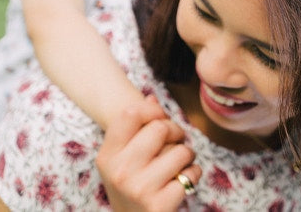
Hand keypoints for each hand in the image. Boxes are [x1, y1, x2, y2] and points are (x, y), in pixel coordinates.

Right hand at [96, 96, 200, 210]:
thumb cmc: (131, 185)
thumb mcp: (122, 158)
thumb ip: (134, 128)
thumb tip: (151, 98)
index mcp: (107, 155)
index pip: (131, 113)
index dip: (152, 110)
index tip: (160, 118)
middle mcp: (120, 171)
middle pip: (160, 128)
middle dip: (176, 131)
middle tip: (175, 141)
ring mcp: (139, 189)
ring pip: (180, 150)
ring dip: (187, 154)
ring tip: (180, 163)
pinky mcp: (160, 205)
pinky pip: (191, 174)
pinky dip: (193, 174)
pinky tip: (182, 180)